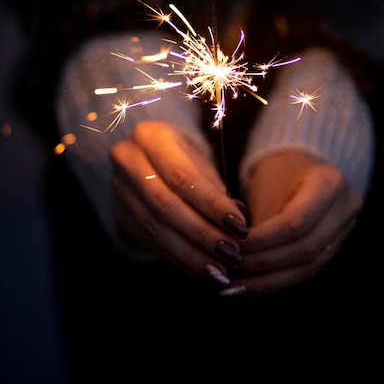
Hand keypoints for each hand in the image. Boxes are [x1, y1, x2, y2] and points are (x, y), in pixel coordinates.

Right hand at [109, 121, 248, 285]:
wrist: (147, 157)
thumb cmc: (183, 158)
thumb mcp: (199, 162)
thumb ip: (217, 190)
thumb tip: (238, 222)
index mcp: (150, 137)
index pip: (181, 176)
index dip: (211, 204)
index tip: (239, 226)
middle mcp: (127, 160)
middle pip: (166, 205)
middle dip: (202, 234)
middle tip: (232, 254)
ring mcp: (119, 189)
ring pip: (156, 229)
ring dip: (191, 254)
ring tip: (220, 271)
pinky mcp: (120, 214)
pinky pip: (150, 242)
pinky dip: (179, 259)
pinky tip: (202, 271)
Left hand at [221, 151, 362, 295]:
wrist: (300, 167)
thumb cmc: (278, 173)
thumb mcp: (266, 187)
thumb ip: (258, 221)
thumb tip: (237, 257)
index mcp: (329, 183)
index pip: (296, 222)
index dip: (263, 241)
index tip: (233, 248)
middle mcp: (345, 208)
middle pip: (304, 248)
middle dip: (263, 263)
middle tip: (230, 269)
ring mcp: (345, 230)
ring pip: (307, 266)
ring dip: (268, 279)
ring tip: (236, 285)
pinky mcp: (336, 248)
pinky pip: (306, 270)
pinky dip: (277, 279)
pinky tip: (252, 285)